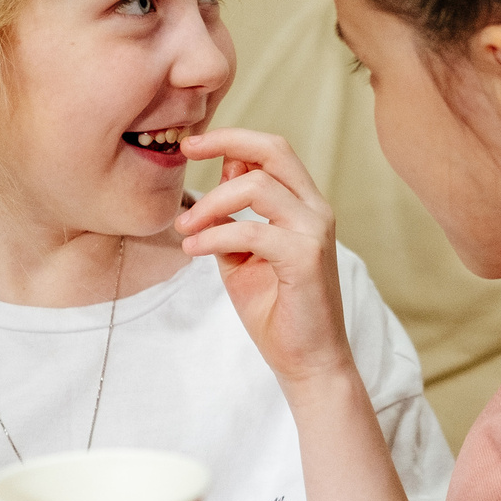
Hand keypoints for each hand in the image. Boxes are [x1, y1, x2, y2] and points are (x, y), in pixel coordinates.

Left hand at [175, 129, 354, 388]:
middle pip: (274, 150)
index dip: (232, 139)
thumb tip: (216, 178)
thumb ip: (232, 219)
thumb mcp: (243, 255)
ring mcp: (314, 231)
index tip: (192, 145)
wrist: (305, 362)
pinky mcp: (305, 258)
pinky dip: (215, 235)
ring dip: (212, 202)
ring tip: (185, 227)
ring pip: (258, 186)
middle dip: (227, 140)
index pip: (273, 151)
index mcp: (303, 205)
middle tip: (187, 150)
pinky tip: (193, 248)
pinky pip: (252, 231)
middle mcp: (315, 210)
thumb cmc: (276, 311)